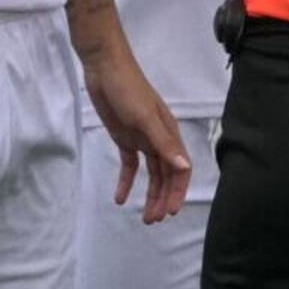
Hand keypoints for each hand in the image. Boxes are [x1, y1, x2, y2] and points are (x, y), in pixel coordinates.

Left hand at [85, 48, 192, 221]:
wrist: (104, 68)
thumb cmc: (128, 89)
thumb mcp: (145, 118)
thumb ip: (164, 144)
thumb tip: (184, 168)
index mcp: (169, 133)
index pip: (180, 169)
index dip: (178, 191)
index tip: (170, 212)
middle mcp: (159, 138)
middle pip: (167, 175)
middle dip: (163, 198)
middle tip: (154, 220)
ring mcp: (142, 138)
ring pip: (151, 173)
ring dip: (149, 194)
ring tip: (144, 216)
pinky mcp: (125, 137)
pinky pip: (130, 165)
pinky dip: (127, 181)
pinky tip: (120, 197)